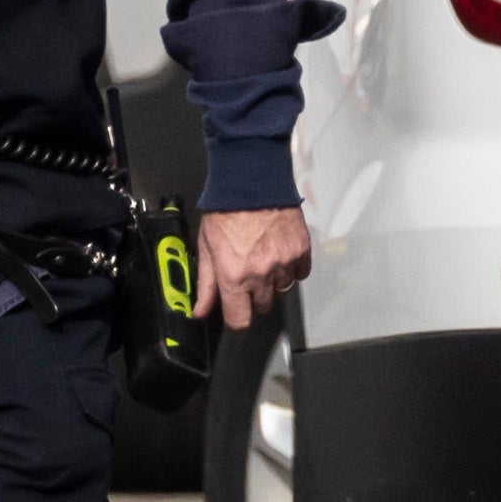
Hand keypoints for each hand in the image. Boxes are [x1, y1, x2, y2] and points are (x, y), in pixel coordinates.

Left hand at [199, 202, 313, 341]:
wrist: (251, 181)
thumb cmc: (224, 211)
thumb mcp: (206, 247)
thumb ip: (206, 283)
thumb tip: (200, 311)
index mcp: (234, 276)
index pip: (240, 320)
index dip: (237, 318)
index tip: (236, 311)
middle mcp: (261, 275)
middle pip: (263, 307)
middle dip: (254, 296)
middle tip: (247, 273)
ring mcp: (284, 264)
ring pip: (282, 290)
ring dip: (273, 282)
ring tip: (264, 257)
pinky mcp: (301, 251)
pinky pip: (300, 273)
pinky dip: (291, 268)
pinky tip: (279, 252)